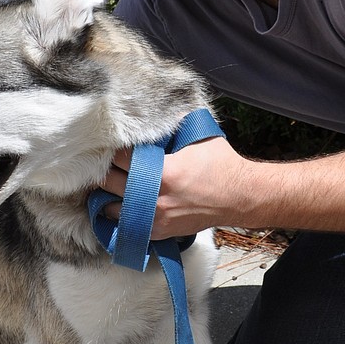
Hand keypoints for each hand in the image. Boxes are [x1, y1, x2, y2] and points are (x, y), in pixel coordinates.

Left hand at [101, 134, 249, 240]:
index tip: (116, 147)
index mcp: (162, 171)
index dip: (115, 150)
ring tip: (111, 184)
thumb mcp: (199, 136)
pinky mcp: (159, 230)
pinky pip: (126, 225)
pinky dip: (121, 214)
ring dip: (109, 194)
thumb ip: (174, 123)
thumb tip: (156, 113)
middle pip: (109, 182)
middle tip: (106, 163)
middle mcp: (154, 196)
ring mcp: (155, 217)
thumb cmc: (221, 165)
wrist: (239, 197)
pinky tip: (121, 203)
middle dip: (105, 170)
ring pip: (111, 207)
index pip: (120, 158)